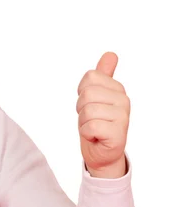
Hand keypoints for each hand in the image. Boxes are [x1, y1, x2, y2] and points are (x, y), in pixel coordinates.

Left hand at [76, 52, 129, 177]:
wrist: (101, 152)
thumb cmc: (96, 123)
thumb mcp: (96, 96)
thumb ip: (103, 75)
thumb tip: (111, 54)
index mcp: (118, 89)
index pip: (90, 77)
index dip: (82, 92)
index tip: (90, 104)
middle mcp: (124, 100)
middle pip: (87, 93)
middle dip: (81, 108)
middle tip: (91, 119)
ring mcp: (123, 116)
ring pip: (88, 109)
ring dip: (83, 122)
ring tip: (94, 128)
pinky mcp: (118, 133)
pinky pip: (91, 126)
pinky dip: (87, 133)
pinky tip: (96, 137)